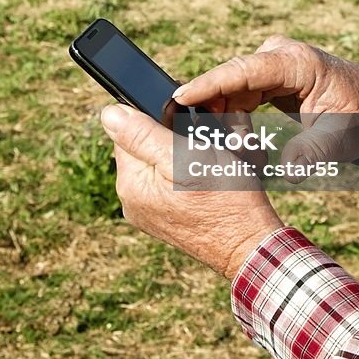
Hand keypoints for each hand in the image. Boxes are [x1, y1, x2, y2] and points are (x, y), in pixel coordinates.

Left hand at [100, 103, 283, 280]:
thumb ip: (142, 135)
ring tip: (215, 161)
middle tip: (208, 145)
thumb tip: (109, 113)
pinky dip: (192, 171)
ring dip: (188, 153)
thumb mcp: (185, 157)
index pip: (128, 132)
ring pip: (164, 161)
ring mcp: (151, 212)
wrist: (250, 244)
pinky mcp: (169, 217)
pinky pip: (174, 180)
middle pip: (147, 146)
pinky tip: (213, 176)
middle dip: (176, 137)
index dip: (157, 119)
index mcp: (130, 184)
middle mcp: (134, 201)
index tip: (187, 127)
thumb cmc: (225, 199)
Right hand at [172, 35, 358, 178]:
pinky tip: (242, 143)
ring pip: (232, 90)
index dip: (210, 84)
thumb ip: (314, 153)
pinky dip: (236, 118)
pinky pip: (240, 94)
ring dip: (230, 122)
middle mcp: (280, 55)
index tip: (180, 98)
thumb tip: (288, 171)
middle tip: (222, 150)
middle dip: (218, 115)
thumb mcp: (342, 139)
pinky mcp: (268, 73)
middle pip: (232, 81)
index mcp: (297, 63)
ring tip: (244, 154)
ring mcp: (273, 62)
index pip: (243, 70)